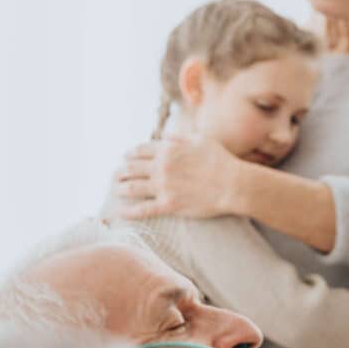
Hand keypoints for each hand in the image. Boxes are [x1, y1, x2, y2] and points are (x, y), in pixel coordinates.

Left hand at [110, 134, 241, 219]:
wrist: (233, 184)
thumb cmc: (221, 161)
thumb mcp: (200, 140)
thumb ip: (180, 137)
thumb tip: (165, 136)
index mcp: (168, 149)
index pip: (140, 150)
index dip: (130, 154)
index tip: (126, 157)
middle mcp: (161, 166)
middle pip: (131, 167)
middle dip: (121, 170)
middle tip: (117, 174)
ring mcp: (163, 187)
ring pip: (132, 187)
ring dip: (120, 187)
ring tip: (116, 189)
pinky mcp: (169, 205)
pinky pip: (143, 209)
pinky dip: (129, 211)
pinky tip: (119, 211)